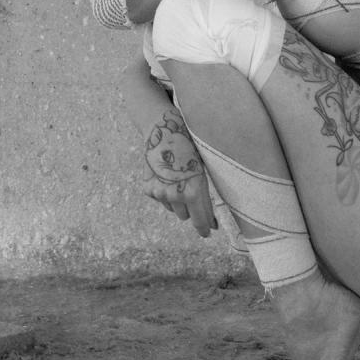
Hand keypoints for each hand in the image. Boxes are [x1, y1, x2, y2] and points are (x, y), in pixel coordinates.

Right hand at [143, 109, 217, 237]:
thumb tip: (211, 210)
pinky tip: (168, 176)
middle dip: (193, 210)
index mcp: (194, 191)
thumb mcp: (205, 166)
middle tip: (195, 196)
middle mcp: (176, 195)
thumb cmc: (190, 144)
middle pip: (186, 216)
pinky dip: (165, 192)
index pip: (201, 220)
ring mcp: (160, 193)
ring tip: (180, 180)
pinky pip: (161, 199)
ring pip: (173, 209)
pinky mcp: (148, 188)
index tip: (209, 231)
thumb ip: (207, 189)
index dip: (206, 227)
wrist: (163, 128)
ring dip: (178, 201)